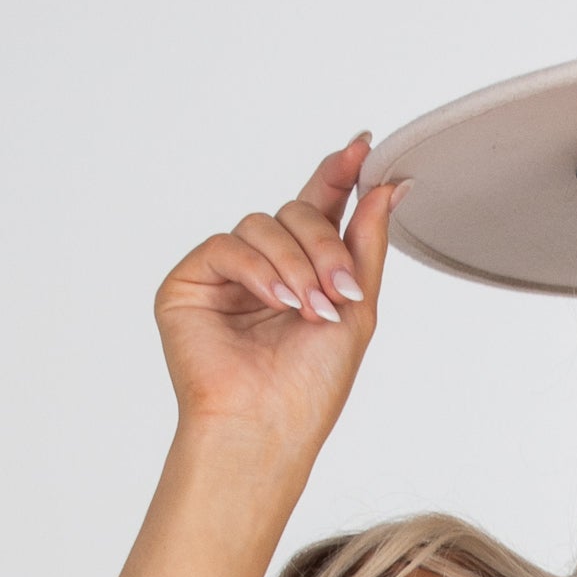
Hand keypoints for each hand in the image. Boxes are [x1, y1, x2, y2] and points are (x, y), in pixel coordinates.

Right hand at [154, 133, 403, 457]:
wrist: (268, 429)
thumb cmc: (310, 388)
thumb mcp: (357, 308)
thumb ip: (367, 243)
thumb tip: (388, 184)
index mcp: (301, 273)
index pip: (319, 208)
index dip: (338, 175)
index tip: (363, 146)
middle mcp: (262, 268)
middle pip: (295, 212)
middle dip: (324, 246)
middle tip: (341, 289)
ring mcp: (224, 274)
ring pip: (263, 224)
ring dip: (295, 265)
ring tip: (310, 311)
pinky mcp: (189, 284)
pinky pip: (227, 244)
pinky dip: (258, 270)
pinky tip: (277, 303)